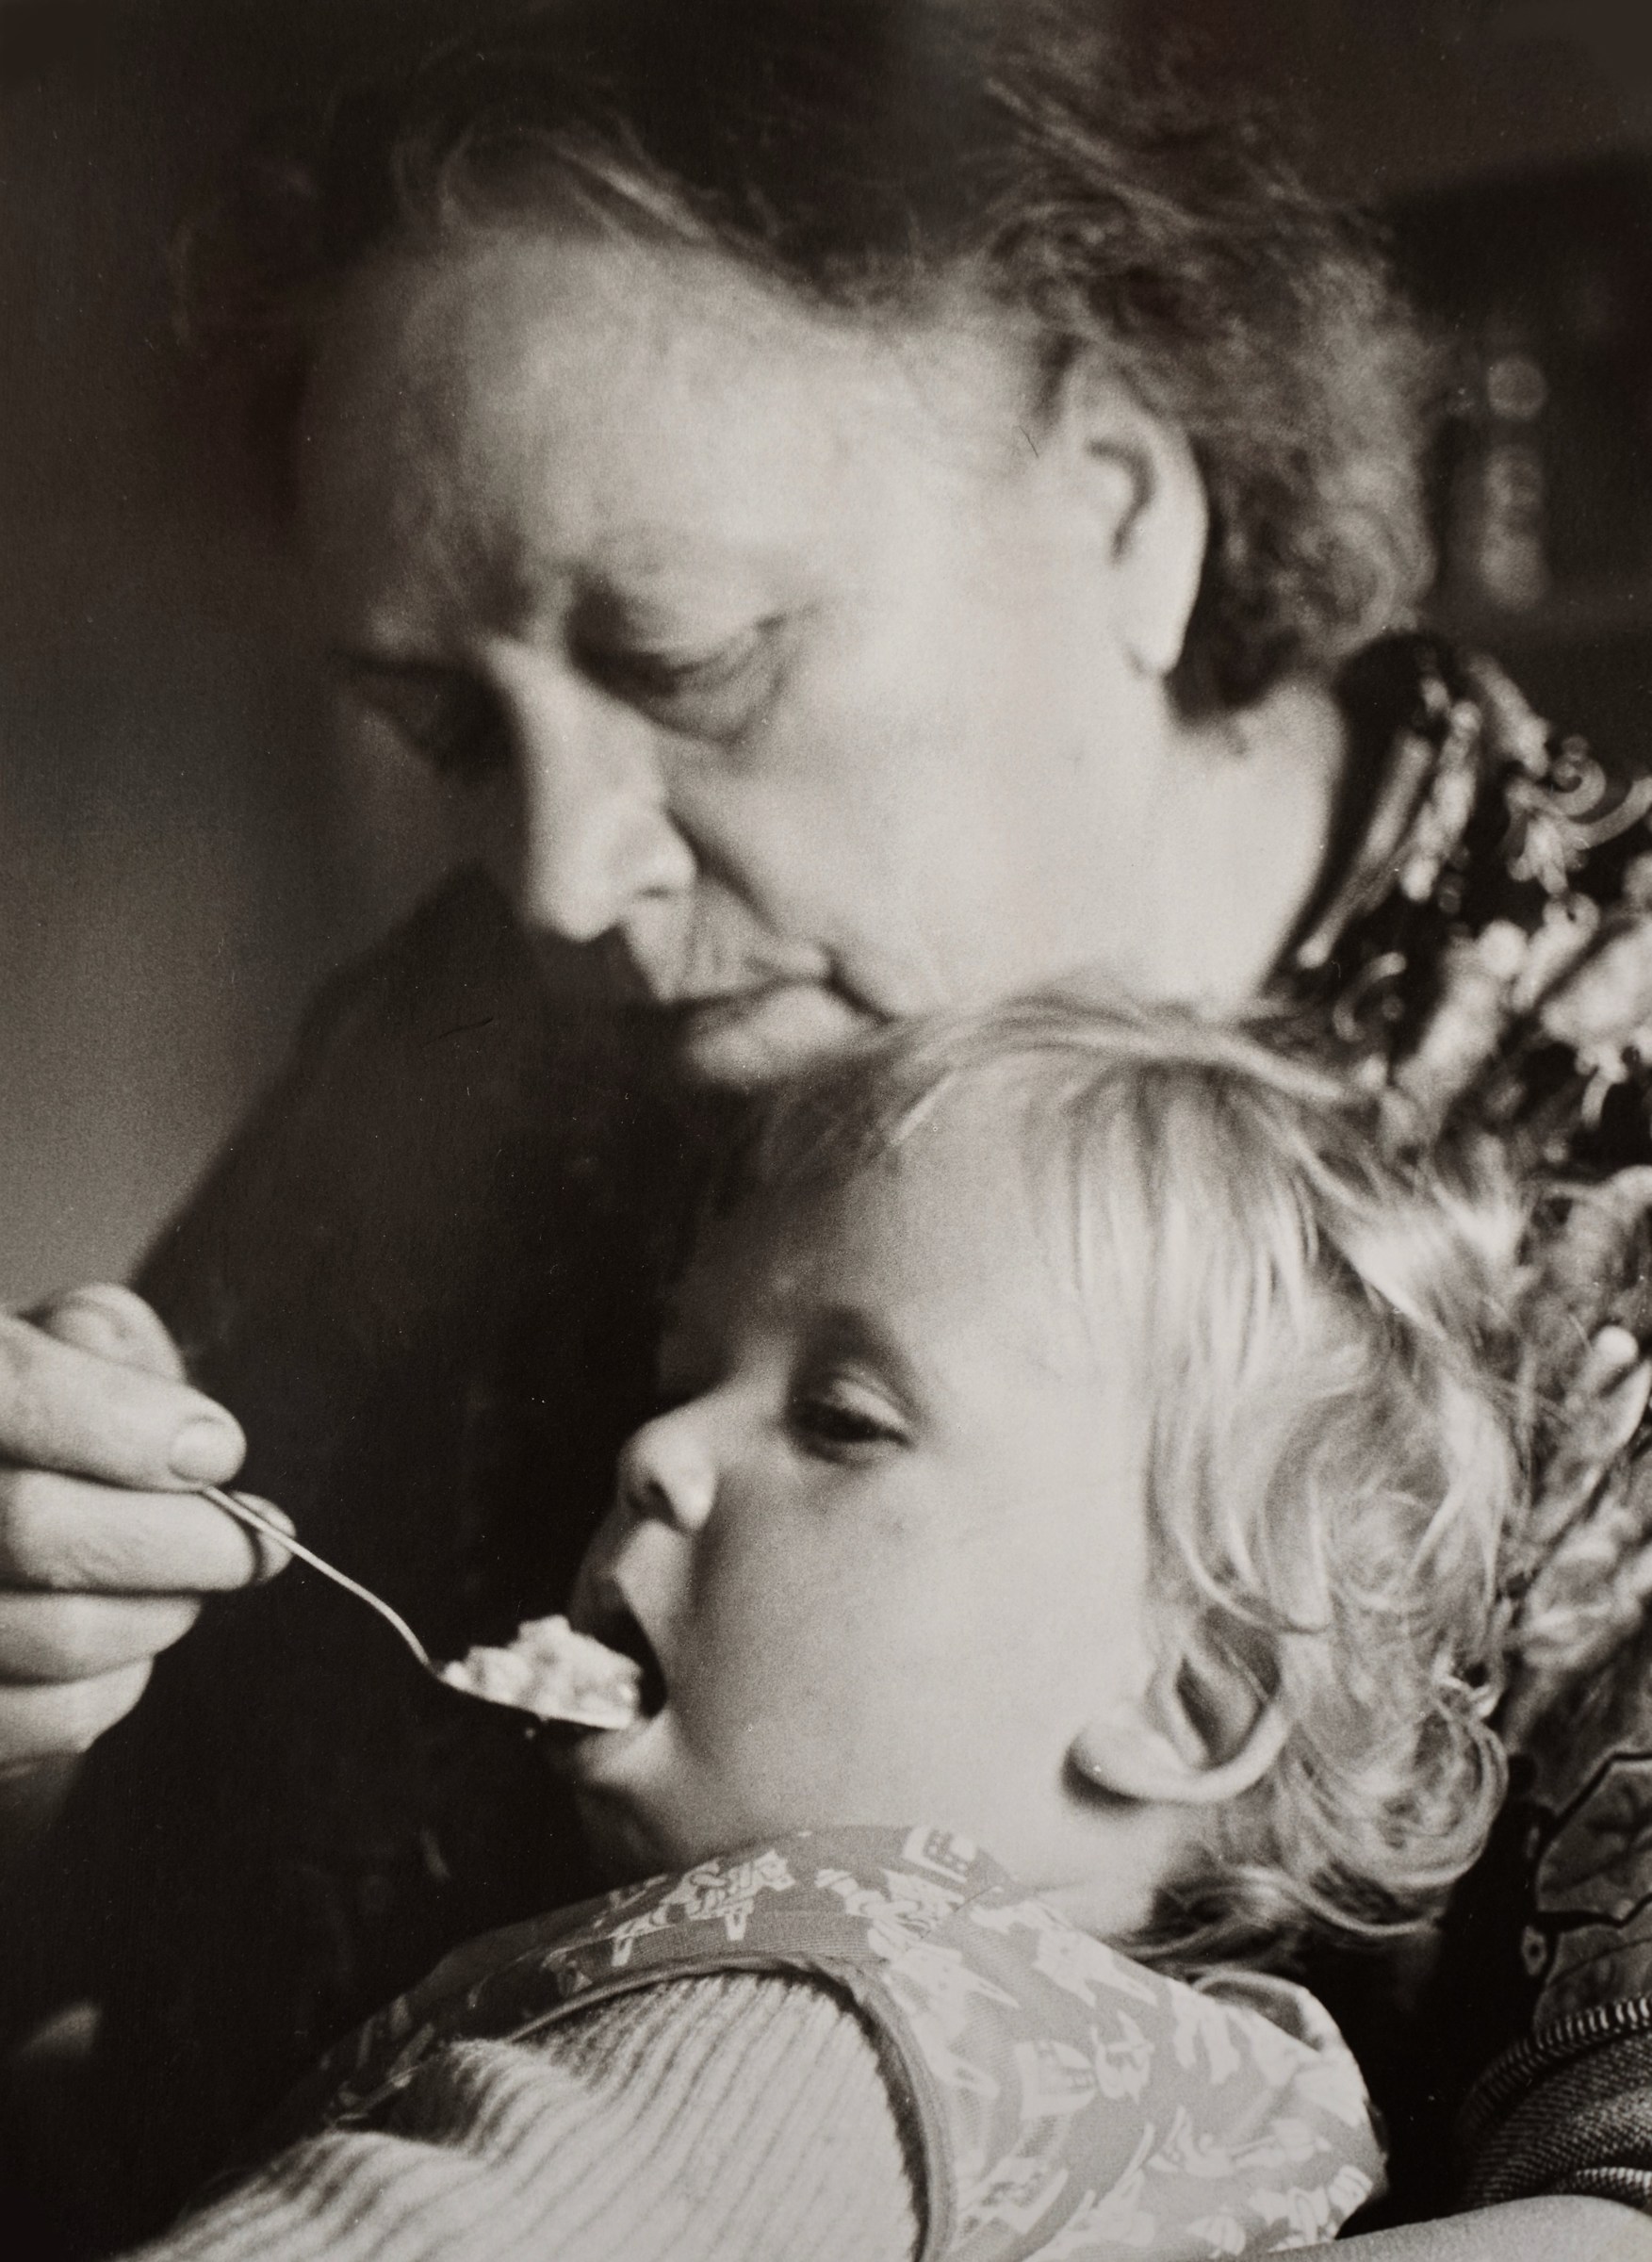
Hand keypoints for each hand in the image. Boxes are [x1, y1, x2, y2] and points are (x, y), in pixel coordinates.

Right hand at [0, 1285, 285, 1771]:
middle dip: (182, 1536)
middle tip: (254, 1536)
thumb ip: (111, 1346)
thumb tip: (191, 1437)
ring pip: (62, 1632)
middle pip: (37, 1526)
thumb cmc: (45, 1409)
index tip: (220, 1451)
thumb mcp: (69, 1339)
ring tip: (190, 1577)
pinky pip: (60, 1717)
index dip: (125, 1425)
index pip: (13, 1392)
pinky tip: (131, 1631)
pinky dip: (125, 1677)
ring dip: (166, 1607)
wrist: (7, 1489)